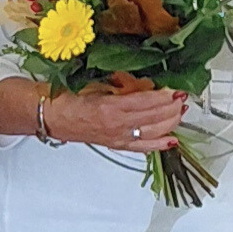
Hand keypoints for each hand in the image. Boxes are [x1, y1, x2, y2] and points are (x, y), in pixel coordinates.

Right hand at [44, 84, 187, 153]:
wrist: (49, 116)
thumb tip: (146, 85)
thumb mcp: (96, 84)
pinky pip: (143, 147)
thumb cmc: (67, 97)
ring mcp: (117, 138)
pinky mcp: (116, 145)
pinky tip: (172, 140)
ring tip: (181, 113)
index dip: (164, 97)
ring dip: (170, 123)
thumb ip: (122, 85)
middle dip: (172, 109)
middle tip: (183, 98)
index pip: (146, 103)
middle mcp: (116, 126)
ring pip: (152, 133)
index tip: (176, 89)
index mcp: (110, 108)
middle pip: (153, 119)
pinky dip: (159, 144)